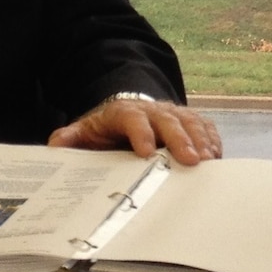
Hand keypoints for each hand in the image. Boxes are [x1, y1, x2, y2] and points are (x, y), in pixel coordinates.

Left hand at [48, 97, 222, 165]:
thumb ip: (69, 139)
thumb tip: (56, 145)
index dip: (140, 133)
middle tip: (190, 160)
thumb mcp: (84, 132)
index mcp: (123, 112)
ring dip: (200, 140)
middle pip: (168, 120)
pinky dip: (211, 139)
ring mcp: (173, 113)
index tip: (145, 152)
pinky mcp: (188, 121)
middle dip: (180, 140)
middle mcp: (152, 109)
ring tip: (207, 161)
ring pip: (190, 121)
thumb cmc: (106, 130)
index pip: (132, 118)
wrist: (126, 114)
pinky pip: (204, 126)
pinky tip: (216, 157)